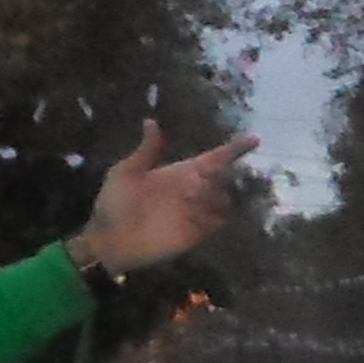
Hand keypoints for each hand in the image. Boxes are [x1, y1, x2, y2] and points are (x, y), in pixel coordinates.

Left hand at [68, 122, 254, 273]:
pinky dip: (218, 217)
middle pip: (223, 178)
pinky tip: (207, 214)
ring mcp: (197, 212)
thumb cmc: (114, 205)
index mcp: (181, 173)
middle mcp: (194, 190)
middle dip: (222, 176)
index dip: (234, 149)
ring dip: (218, 196)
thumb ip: (146, 150)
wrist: (108, 241)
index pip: (214, 158)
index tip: (255, 139)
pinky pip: (218, 222)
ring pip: (225, 199)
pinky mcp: (197, 233)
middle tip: (200, 181)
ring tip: (195, 198)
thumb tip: (151, 121)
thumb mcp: (126, 173)